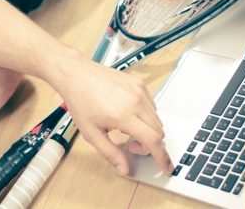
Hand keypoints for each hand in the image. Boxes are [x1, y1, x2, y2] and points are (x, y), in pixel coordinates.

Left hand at [47, 46, 172, 176]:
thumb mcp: (91, 133)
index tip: (166, 165)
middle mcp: (135, 101)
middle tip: (131, 145)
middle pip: (158, 131)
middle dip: (149, 144)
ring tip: (125, 128)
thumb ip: (110, 153)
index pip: (152, 140)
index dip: (162, 156)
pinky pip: (152, 105)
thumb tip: (124, 168)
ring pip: (156, 119)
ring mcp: (139, 91)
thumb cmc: (81, 100)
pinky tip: (127, 114)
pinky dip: (145, 116)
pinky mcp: (140, 84)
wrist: (78, 75)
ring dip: (147, 130)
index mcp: (123, 115)